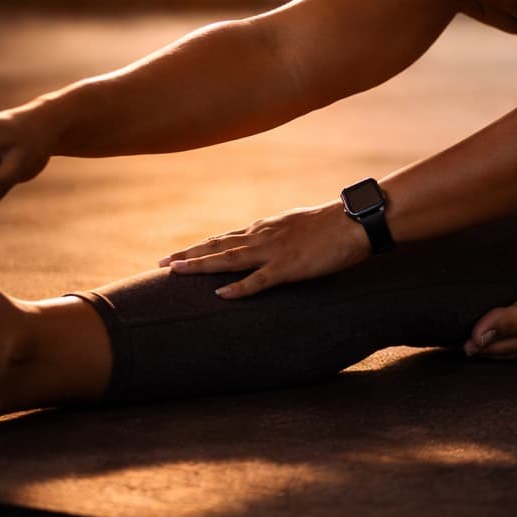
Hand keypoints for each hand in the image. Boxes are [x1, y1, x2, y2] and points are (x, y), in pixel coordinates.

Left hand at [158, 205, 373, 298]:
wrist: (355, 222)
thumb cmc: (333, 224)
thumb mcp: (298, 223)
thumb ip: (280, 232)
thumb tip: (268, 238)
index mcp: (266, 228)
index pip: (226, 238)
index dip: (200, 246)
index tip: (179, 253)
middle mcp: (262, 237)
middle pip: (217, 246)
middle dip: (188, 255)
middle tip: (161, 263)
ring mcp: (273, 251)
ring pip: (228, 259)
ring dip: (199, 265)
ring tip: (175, 271)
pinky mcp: (288, 267)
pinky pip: (259, 280)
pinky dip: (238, 288)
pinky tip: (220, 294)